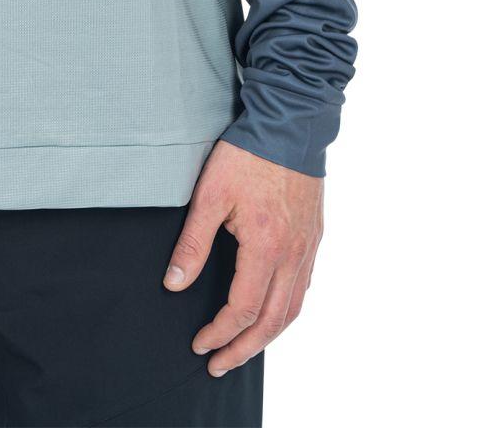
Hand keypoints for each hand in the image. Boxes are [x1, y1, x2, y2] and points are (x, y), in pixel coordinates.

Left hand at [162, 140, 322, 375]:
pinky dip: (286, 311)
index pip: (243, 309)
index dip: (220, 333)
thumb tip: (174, 285)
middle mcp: (293, 255)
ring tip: (243, 349)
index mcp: (267, 247)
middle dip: (244, 349)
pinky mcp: (314, 236)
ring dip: (267, 336)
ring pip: (293, 309)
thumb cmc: (248, 155)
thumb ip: (193, 244)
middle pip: (272, 322)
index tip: (200, 344)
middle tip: (219, 365)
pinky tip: (271, 312)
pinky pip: (304, 288)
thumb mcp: (210, 195)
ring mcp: (308, 247)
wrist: (290, 122)